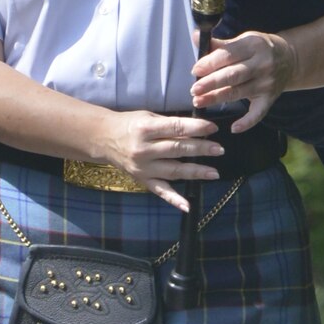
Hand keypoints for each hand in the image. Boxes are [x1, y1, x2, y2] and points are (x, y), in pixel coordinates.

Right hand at [102, 109, 223, 212]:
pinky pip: (161, 191)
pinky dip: (174, 200)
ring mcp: (143, 167)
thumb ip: (170, 124)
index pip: (175, 128)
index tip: (213, 128)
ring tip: (214, 172)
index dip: (196, 128)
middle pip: (177, 149)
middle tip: (219, 149)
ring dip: (196, 172)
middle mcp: (144, 149)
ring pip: (174, 170)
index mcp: (145, 129)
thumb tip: (199, 129)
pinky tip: (188, 206)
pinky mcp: (142, 180)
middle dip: (201, 149)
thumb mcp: (148, 117)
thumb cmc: (130, 124)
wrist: (103, 138)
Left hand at [191, 31, 297, 130]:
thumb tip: (195, 36)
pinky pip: (258, 113)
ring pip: (238, 92)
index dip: (210, 63)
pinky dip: (247, 122)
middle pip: (233, 75)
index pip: (228, 55)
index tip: (195, 70)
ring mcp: (267, 83)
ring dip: (217, 98)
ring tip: (199, 101)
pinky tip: (234, 128)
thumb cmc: (259, 48)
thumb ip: (220, 44)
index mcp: (253, 45)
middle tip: (194, 90)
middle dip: (211, 83)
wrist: (289, 59)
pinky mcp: (270, 98)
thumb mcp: (243, 40)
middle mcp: (262, 64)